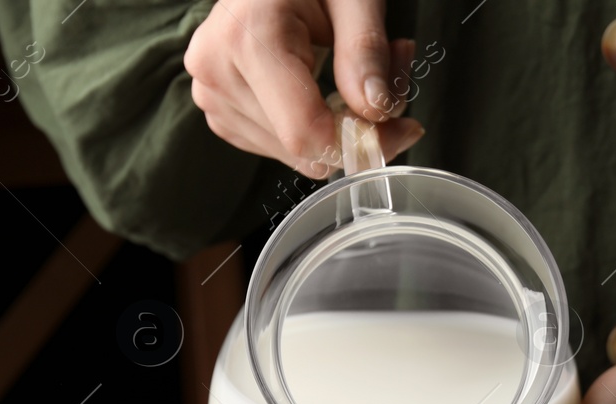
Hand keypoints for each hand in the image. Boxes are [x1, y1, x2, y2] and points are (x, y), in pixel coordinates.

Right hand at [185, 0, 424, 176]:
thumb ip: (365, 49)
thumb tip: (375, 111)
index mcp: (248, 37)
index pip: (305, 131)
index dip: (362, 142)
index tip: (404, 128)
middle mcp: (218, 72)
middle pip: (302, 146)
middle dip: (355, 128)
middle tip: (385, 81)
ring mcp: (212, 95)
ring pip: (294, 154)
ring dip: (334, 129)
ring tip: (348, 74)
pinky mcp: (218, 112)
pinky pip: (277, 148)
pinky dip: (310, 129)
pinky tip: (317, 88)